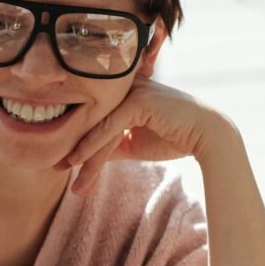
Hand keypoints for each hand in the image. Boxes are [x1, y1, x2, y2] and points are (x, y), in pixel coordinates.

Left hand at [59, 77, 229, 194]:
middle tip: (56, 168)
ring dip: (84, 154)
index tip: (62, 160)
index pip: (94, 116)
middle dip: (75, 147)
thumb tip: (87, 158)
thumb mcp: (136, 143)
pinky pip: (110, 126)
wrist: (208, 136)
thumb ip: (113, 145)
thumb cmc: (177, 137)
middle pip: (93, 121)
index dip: (77, 138)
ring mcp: (131, 91)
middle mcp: (124, 87)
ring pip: (99, 126)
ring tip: (72, 178)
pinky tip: (79, 161)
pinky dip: (93, 145)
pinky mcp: (138, 101)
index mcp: (123, 92)